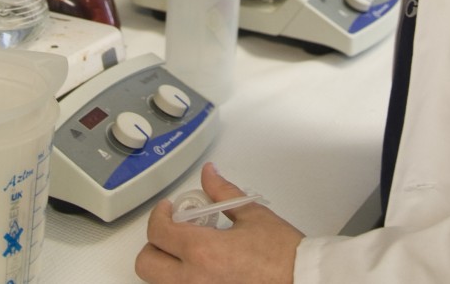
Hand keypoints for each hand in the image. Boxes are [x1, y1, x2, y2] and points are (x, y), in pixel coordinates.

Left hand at [135, 163, 303, 283]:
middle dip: (155, 244)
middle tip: (173, 232)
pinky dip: (185, 278)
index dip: (159, 215)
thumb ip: (223, 193)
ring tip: (191, 251)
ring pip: (162, 282)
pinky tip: (205, 268)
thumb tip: (209, 175)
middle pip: (147, 265)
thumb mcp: (252, 215)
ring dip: (168, 265)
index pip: (158, 232)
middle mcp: (194, 280)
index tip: (169, 210)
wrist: (302, 281)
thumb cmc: (283, 255)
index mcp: (202, 251)